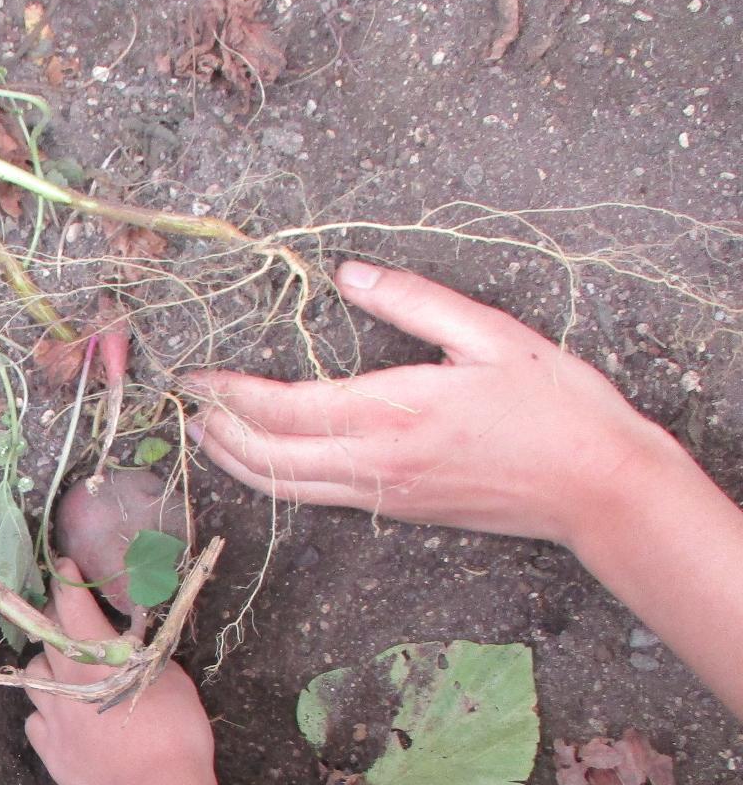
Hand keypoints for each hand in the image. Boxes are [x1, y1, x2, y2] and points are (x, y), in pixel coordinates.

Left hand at [23, 565, 214, 784]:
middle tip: (73, 626)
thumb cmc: (174, 730)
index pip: (71, 606)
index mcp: (95, 655)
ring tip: (66, 677)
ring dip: (47, 670)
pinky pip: (35, 720)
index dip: (67, 583)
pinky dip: (46, 714)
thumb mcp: (170, 678)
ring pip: (32, 678)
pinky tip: (64, 720)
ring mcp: (52, 716)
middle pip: (46, 639)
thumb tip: (130, 646)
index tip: (66, 568)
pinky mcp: (48, 749)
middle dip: (57, 625)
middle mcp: (64, 680)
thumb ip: (143, 656)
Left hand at [185, 261, 698, 548]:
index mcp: (390, 412)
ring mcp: (381, 494)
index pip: (281, 408)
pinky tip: (265, 460)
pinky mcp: (394, 510)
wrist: (596, 487)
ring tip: (205, 435)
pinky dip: (275, 479)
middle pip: (266, 458)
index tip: (196, 376)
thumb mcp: (491, 334)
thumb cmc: (555, 406)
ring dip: (237, 462)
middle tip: (187, 407)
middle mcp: (373, 462)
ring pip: (284, 487)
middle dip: (217, 432)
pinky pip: (315, 497)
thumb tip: (352, 274)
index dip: (228, 393)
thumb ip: (415, 301)